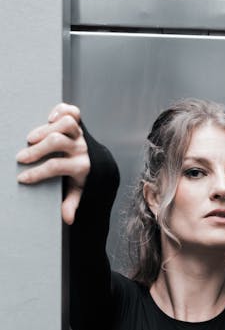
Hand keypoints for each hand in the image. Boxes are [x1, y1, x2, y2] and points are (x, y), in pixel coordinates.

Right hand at [16, 102, 89, 224]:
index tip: (22, 178)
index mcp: (82, 166)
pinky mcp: (79, 123)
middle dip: (36, 150)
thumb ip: (72, 203)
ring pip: (65, 124)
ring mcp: (81, 134)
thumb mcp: (78, 192)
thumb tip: (68, 219)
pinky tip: (49, 117)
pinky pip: (72, 111)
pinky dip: (61, 110)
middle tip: (20, 158)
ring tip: (30, 139)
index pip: (56, 167)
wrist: (99, 163)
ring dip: (45, 128)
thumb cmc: (82, 178)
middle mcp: (82, 148)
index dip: (37, 172)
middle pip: (56, 142)